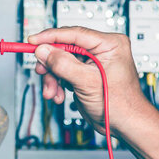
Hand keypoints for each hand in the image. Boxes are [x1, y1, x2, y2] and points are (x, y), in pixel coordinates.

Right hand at [28, 26, 149, 136]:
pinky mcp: (85, 74)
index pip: (74, 33)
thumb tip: (44, 50)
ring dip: (53, 78)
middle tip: (42, 73)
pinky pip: (64, 72)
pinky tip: (59, 95)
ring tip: (53, 92)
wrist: (125, 124)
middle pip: (64, 48)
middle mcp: (101, 50)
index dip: (50, 37)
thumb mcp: (87, 82)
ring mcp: (92, 62)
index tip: (32, 40)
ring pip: (61, 62)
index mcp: (109, 44)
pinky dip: (58, 84)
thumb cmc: (120, 104)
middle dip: (51, 65)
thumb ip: (63, 64)